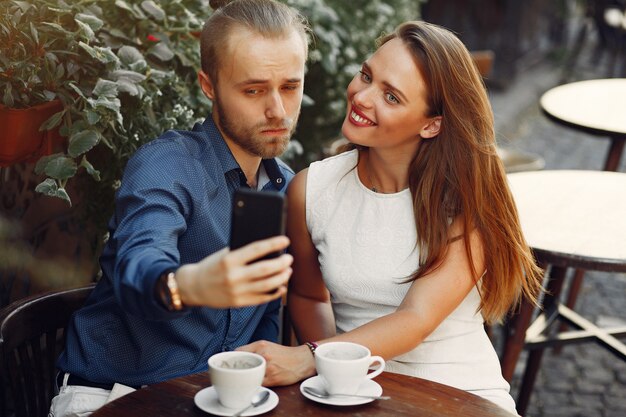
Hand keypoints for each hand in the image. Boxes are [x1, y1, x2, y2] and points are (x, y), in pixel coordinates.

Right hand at [176, 236, 292, 307]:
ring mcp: (237, 291)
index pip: (256, 249)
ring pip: (267, 285)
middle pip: (265, 269)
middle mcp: (234, 276)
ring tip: (288, 270)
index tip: (285, 240)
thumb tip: (268, 249)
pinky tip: (281, 286)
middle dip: (282, 263)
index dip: (274, 244)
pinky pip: (262, 298)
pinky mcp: (239, 303)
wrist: (194, 287)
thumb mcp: (223, 254)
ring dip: (282, 277)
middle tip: (289, 258)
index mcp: (229, 260)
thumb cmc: (212, 266)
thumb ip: (242, 252)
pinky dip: (275, 293)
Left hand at [237, 341, 315, 385]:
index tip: (229, 364)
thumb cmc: (284, 354)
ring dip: (244, 379)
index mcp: (260, 345)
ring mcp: (267, 367)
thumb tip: (236, 356)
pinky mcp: (272, 379)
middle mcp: (263, 355)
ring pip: (248, 376)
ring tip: (244, 379)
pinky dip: (254, 384)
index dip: (232, 359)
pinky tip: (255, 383)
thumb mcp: (267, 345)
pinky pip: (257, 384)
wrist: (302, 360)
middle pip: (241, 365)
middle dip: (236, 370)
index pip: (238, 352)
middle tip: (235, 373)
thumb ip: (253, 350)